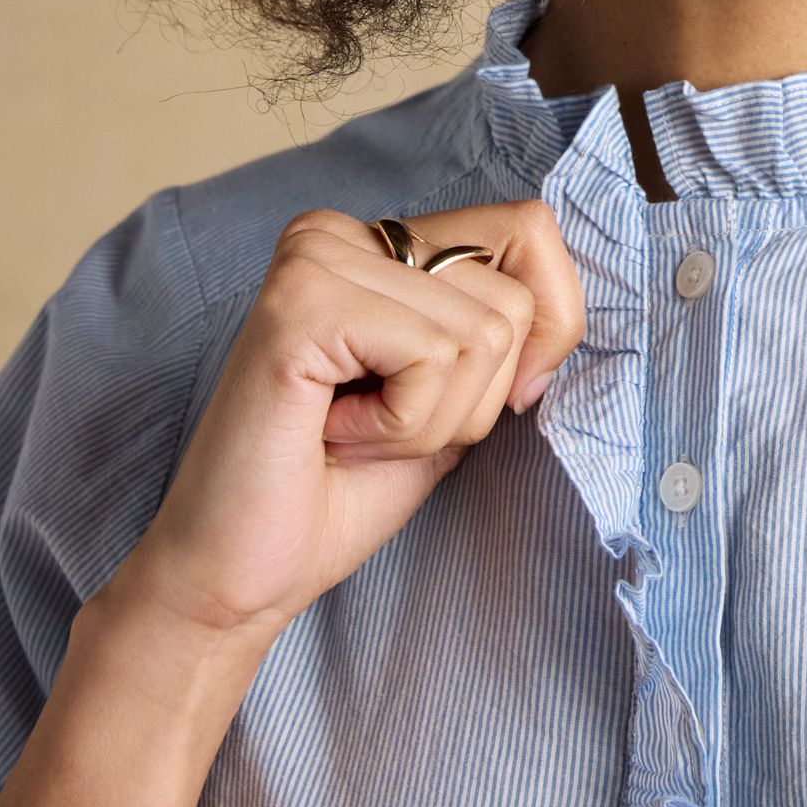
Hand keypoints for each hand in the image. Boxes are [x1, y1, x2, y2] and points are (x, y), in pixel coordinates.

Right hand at [108, 201, 585, 649]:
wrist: (235, 578)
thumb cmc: (339, 493)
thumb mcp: (454, 399)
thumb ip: (506, 335)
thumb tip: (570, 305)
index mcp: (377, 242)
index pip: (532, 228)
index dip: (548, 327)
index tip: (490, 399)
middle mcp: (339, 231)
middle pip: (514, 294)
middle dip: (477, 397)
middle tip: (383, 427)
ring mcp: (315, 257)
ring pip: (483, 332)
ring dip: (435, 420)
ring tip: (355, 433)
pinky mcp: (300, 303)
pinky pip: (434, 356)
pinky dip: (405, 425)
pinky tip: (335, 434)